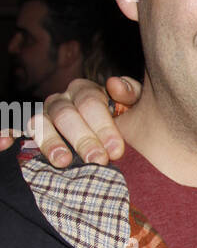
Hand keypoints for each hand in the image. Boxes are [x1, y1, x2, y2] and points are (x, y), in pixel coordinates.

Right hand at [0, 76, 140, 165]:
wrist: (111, 140)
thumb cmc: (123, 121)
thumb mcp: (133, 106)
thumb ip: (130, 93)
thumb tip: (113, 85)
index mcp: (85, 91)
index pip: (90, 102)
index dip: (104, 126)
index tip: (116, 150)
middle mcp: (61, 101)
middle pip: (66, 115)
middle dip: (82, 138)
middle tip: (97, 160)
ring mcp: (44, 116)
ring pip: (39, 123)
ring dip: (50, 142)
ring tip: (64, 162)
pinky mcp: (30, 132)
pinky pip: (12, 127)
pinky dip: (5, 133)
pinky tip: (4, 143)